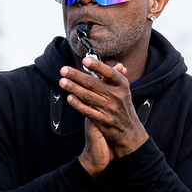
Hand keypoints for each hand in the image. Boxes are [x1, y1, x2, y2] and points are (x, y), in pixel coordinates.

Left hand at [60, 57, 148, 175]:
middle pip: (93, 84)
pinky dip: (78, 104)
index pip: (109, 73)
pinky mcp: (102, 120)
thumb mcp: (124, 91)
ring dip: (73, 88)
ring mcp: (109, 109)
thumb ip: (118, 78)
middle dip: (76, 76)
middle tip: (63, 70)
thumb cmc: (123, 106)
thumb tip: (119, 65)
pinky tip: (69, 98)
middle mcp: (116, 96)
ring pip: (88, 96)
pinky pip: (87, 111)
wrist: (129, 130)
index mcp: (122, 86)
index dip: (97, 66)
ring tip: (63, 82)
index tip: (85, 61)